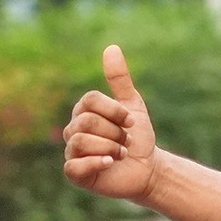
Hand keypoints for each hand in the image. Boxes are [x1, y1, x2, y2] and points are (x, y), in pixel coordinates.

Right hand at [63, 45, 156, 200]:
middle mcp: (73, 129)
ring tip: (122, 154)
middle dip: (115, 132)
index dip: (115, 111)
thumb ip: (120, 79)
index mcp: (84, 111)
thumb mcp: (133, 105)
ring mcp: (72, 152)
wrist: (148, 169)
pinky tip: (111, 163)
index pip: (90, 100)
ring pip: (81, 141)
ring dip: (111, 147)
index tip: (132, 121)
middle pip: (87, 121)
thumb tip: (111, 47)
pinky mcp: (75, 173)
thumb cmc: (138, 137)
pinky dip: (97, 162)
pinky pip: (74, 166)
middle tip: (127, 141)